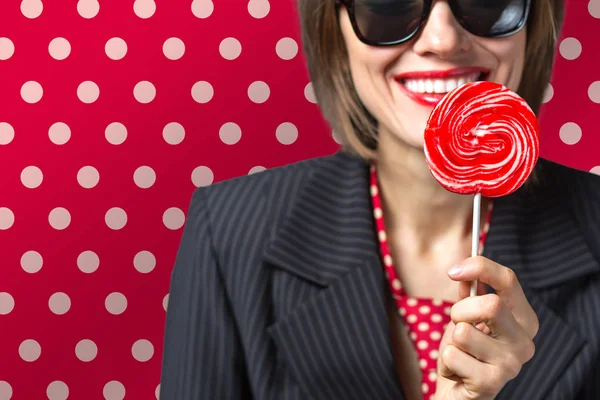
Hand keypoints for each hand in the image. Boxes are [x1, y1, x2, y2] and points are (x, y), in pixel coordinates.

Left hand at [433, 256, 538, 399]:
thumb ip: (470, 291)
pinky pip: (453, 355)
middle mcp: (525, 341)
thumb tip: (466, 264)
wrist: (459, 392)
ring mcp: (512, 364)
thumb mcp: (468, 316)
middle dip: (459, 312)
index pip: (509, 280)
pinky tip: (458, 371)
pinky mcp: (492, 382)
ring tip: (460, 353)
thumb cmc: (466, 351)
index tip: (453, 271)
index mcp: (524, 319)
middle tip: (456, 325)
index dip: (479, 267)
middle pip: (490, 305)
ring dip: (451, 341)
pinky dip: (446, 361)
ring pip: (463, 332)